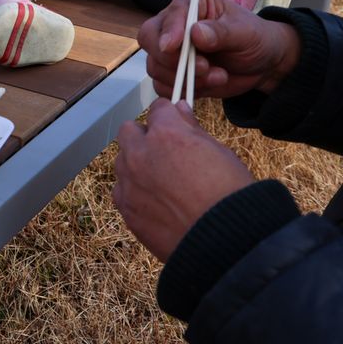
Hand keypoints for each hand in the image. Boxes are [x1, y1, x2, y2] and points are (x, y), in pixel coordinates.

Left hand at [113, 98, 254, 261]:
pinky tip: (156, 203)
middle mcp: (140, 154)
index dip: (169, 116)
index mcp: (167, 135)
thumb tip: (180, 111)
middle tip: (165, 153)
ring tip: (163, 183)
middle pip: (129, 131)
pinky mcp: (126, 209)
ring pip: (122, 161)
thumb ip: (192, 130)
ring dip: (136, 165)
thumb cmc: (231, 195)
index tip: (175, 123)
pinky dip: (134, 192)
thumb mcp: (220, 153)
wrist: (227, 244)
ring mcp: (129, 182)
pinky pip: (121, 190)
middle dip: (144, 137)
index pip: (158, 109)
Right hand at [138, 0, 300, 98]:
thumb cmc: (255, 39)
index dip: (168, 30)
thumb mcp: (245, 32)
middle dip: (172, 60)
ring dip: (184, 79)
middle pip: (149, 40)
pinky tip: (209, 85)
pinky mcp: (174, 74)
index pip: (168, 15)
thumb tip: (195, 32)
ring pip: (155, 67)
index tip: (173, 47)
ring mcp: (170, 52)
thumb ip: (221, 32)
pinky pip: (162, 86)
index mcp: (189, 6)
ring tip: (218, 77)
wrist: (263, 65)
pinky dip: (183, 90)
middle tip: (203, 68)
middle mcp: (173, 27)